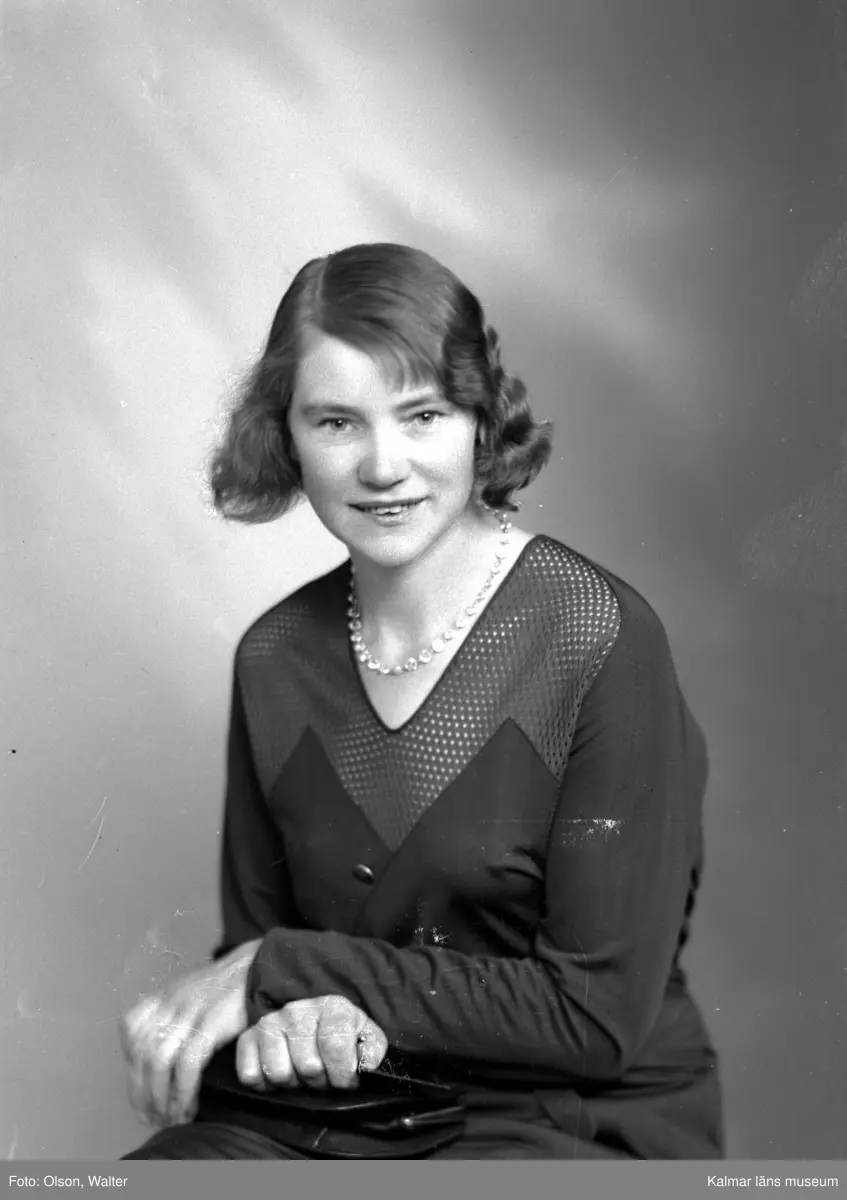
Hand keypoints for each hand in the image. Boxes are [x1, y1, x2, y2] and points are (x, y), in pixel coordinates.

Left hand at [119, 939, 260, 1129]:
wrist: (259, 966)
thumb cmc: (229, 986)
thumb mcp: (192, 990)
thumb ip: (172, 1015)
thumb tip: (157, 1052)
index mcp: (164, 994)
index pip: (131, 1034)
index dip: (132, 1069)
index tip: (140, 1095)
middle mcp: (171, 1001)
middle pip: (142, 1053)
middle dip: (142, 1093)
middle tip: (151, 1118)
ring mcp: (190, 1011)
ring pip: (159, 1063)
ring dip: (161, 1099)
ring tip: (170, 1120)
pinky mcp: (211, 1023)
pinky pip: (187, 1065)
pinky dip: (183, 1093)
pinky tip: (188, 1109)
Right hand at [234, 995, 387, 1092]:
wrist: (315, 1026)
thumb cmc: (343, 1038)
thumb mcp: (366, 1039)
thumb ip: (372, 1051)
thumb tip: (366, 1065)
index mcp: (332, 1007)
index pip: (335, 1046)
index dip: (343, 1074)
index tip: (346, 1081)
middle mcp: (298, 1009)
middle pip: (307, 1065)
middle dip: (319, 1081)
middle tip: (323, 1076)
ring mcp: (271, 1022)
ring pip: (279, 1073)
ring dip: (293, 1083)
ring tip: (302, 1075)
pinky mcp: (248, 1038)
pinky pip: (250, 1074)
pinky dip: (265, 1085)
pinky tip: (282, 1073)